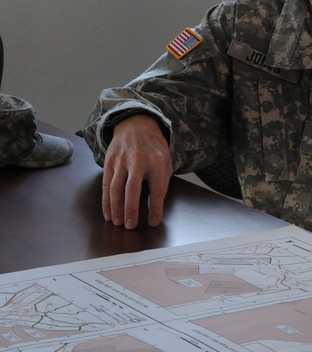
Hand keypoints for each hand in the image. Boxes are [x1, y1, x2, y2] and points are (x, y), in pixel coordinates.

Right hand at [101, 113, 172, 228]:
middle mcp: (138, 161)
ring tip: (117, 223)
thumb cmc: (154, 146)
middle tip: (130, 226)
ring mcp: (121, 161)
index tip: (154, 222)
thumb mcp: (166, 160)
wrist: (136, 124)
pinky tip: (108, 213)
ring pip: (116, 188)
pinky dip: (106, 201)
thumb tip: (157, 205)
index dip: (156, 207)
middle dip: (131, 210)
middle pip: (132, 190)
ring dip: (115, 208)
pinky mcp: (109, 162)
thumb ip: (163, 180)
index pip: (157, 189)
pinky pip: (106, 184)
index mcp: (157, 161)